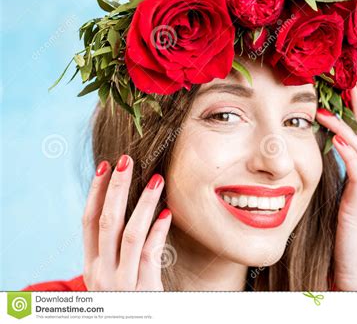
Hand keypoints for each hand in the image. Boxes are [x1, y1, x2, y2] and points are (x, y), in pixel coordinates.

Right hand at [82, 154, 171, 290]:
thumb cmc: (126, 298)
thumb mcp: (111, 275)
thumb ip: (114, 247)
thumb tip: (125, 206)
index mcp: (91, 266)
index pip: (87, 221)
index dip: (96, 192)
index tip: (106, 166)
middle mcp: (101, 273)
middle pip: (106, 222)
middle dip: (117, 189)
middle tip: (128, 161)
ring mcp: (122, 282)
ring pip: (129, 234)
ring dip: (142, 204)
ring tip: (156, 180)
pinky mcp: (144, 290)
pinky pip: (151, 253)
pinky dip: (158, 231)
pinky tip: (167, 212)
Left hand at [316, 82, 356, 290]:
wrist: (352, 274)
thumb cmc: (336, 242)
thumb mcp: (327, 206)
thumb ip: (319, 186)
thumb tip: (296, 171)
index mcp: (356, 180)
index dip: (352, 117)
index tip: (344, 93)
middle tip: (352, 85)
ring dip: (347, 127)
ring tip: (331, 108)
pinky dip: (350, 154)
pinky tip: (337, 140)